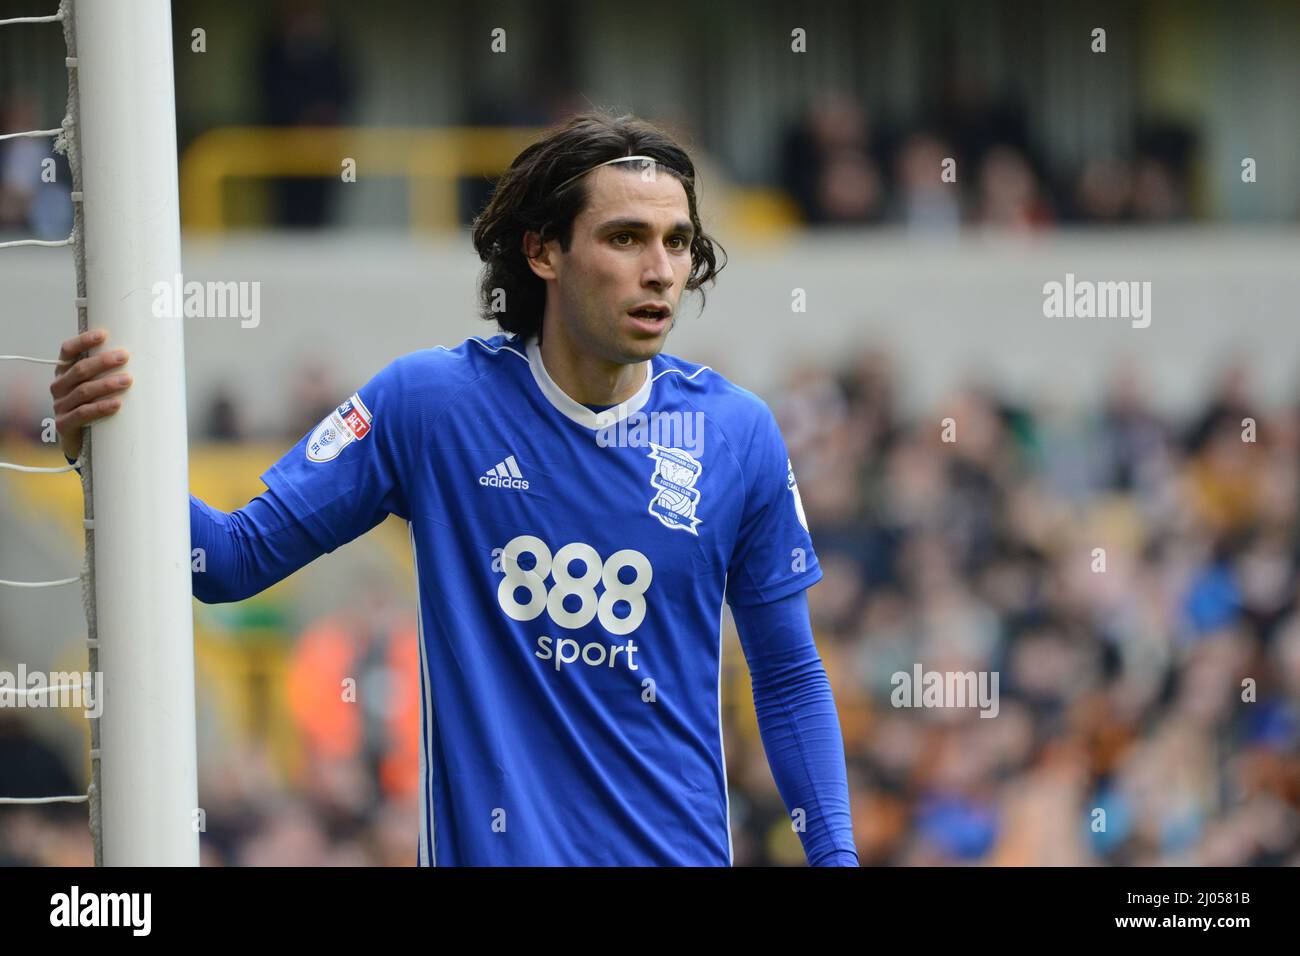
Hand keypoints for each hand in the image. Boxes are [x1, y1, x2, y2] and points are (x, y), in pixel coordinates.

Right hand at [49, 329, 131, 461]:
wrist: (81, 441)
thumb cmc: (94, 405)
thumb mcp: (98, 385)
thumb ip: (110, 371)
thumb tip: (146, 357)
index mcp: (65, 371)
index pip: (68, 351)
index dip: (83, 341)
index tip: (104, 334)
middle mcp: (59, 386)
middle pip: (79, 370)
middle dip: (103, 362)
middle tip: (125, 356)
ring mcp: (60, 405)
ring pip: (83, 391)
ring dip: (106, 384)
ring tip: (128, 380)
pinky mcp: (64, 424)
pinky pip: (82, 413)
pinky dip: (100, 408)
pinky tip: (116, 404)